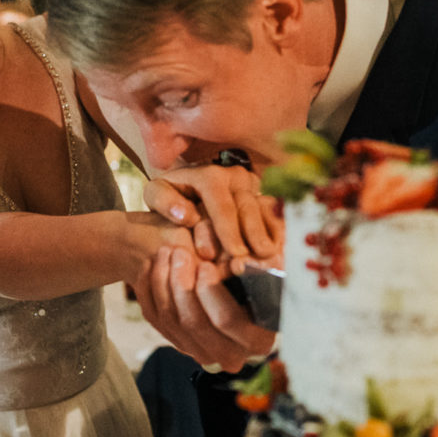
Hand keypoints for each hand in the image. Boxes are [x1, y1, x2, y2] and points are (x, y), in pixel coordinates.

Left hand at [131, 245, 276, 372]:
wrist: (243, 307)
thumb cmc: (259, 286)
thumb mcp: (265, 280)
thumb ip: (256, 272)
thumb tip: (240, 263)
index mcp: (256, 339)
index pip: (226, 320)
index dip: (211, 291)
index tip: (204, 264)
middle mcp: (227, 354)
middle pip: (192, 321)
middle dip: (181, 283)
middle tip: (179, 252)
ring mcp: (198, 351)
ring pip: (169, 319)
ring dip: (162, 281)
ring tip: (165, 251)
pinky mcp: (176, 341)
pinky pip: (154, 317)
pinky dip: (148, 288)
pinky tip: (151, 264)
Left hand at [144, 164, 283, 267]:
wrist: (187, 187)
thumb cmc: (171, 197)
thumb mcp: (156, 195)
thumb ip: (164, 202)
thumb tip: (186, 215)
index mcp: (208, 174)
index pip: (221, 205)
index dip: (229, 231)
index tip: (235, 254)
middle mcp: (235, 176)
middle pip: (247, 209)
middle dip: (252, 236)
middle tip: (255, 262)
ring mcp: (253, 185)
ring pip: (265, 211)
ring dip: (268, 236)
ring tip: (270, 259)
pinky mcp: (265, 195)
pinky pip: (276, 213)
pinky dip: (279, 232)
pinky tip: (280, 251)